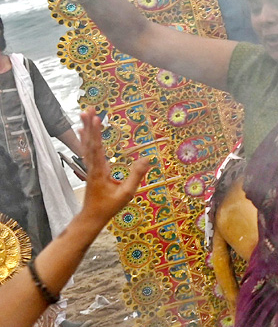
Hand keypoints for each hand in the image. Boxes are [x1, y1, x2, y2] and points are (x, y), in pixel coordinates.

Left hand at [77, 107, 150, 231]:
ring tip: (84, 114)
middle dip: (89, 125)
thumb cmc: (109, 206)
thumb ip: (136, 176)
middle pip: (89, 143)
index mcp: (100, 171)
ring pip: (86, 145)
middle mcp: (92, 166)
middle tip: (88, 109)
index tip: (97, 119)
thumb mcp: (127, 194)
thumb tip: (147, 159)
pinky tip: (82, 131)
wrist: (91, 217)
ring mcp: (89, 167)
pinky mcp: (90, 169)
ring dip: (86, 129)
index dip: (97, 133)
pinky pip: (86, 150)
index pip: (97, 149)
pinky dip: (84, 139)